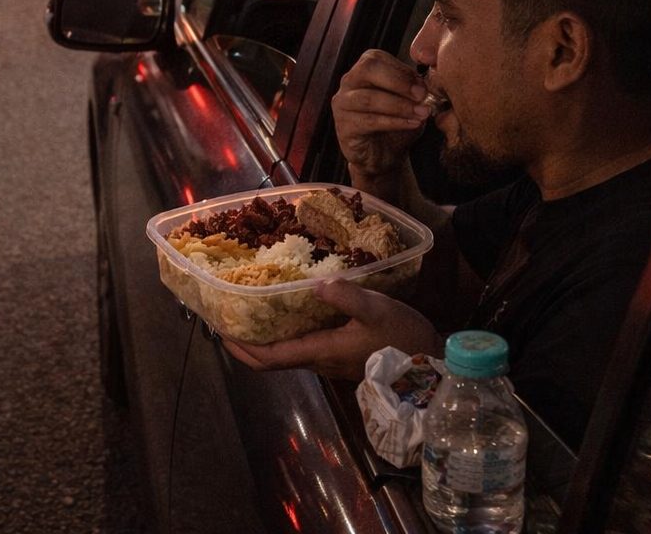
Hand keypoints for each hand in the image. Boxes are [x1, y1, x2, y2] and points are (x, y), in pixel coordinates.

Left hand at [223, 280, 440, 379]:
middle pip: (271, 360)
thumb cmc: (403, 338)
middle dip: (245, 344)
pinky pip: (302, 348)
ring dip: (263, 339)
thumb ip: (346, 296)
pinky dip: (285, 334)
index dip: (241, 348)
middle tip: (227, 318)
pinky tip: (288, 311)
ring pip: (286, 354)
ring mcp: (329, 362)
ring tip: (251, 311)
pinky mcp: (340, 357)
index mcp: (320, 352)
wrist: (431, 366)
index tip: (220, 331)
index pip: (269, 359)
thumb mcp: (377, 309)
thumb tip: (316, 284)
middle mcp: (318, 362)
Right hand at [331, 49, 430, 180]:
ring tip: (422, 113)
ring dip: (400, 105)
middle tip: (421, 96)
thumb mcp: (411, 100)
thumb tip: (427, 80)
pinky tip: (412, 124)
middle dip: (398, 82)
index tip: (424, 86)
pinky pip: (368, 121)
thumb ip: (415, 87)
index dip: (403, 71)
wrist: (385, 155)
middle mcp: (349, 82)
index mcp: (364, 69)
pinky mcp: (344, 127)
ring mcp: (343, 104)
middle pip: (368, 69)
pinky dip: (394, 122)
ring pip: (369, 98)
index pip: (377, 58)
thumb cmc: (397, 122)